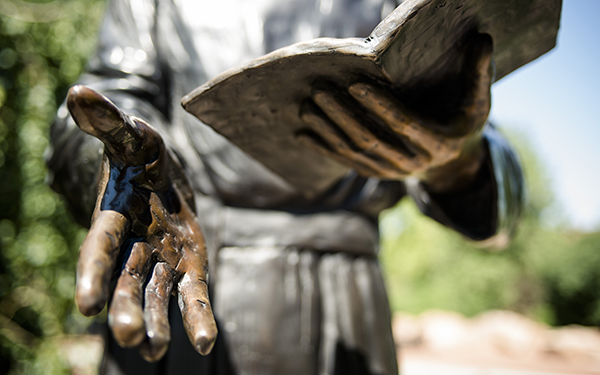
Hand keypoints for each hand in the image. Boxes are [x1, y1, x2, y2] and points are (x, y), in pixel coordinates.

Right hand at [67, 86, 216, 360]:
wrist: (159, 175)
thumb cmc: (140, 153)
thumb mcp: (130, 134)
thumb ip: (107, 121)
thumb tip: (79, 93)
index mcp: (114, 216)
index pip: (100, 246)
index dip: (92, 272)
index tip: (85, 304)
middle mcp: (133, 246)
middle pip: (126, 281)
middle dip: (126, 307)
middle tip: (128, 337)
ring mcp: (160, 260)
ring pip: (156, 296)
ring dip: (156, 324)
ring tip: (154, 352)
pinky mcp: (189, 265)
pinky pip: (193, 295)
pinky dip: (198, 318)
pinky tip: (205, 343)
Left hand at [298, 33, 493, 191]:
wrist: (451, 165)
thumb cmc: (462, 123)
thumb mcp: (478, 103)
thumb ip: (479, 73)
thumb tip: (483, 37)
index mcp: (437, 143)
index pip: (404, 124)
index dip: (380, 106)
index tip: (355, 84)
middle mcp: (412, 163)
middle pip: (372, 138)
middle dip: (343, 115)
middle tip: (320, 90)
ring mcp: (392, 172)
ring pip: (355, 151)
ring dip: (328, 130)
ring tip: (306, 107)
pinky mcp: (376, 174)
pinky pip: (347, 162)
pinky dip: (325, 148)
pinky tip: (303, 133)